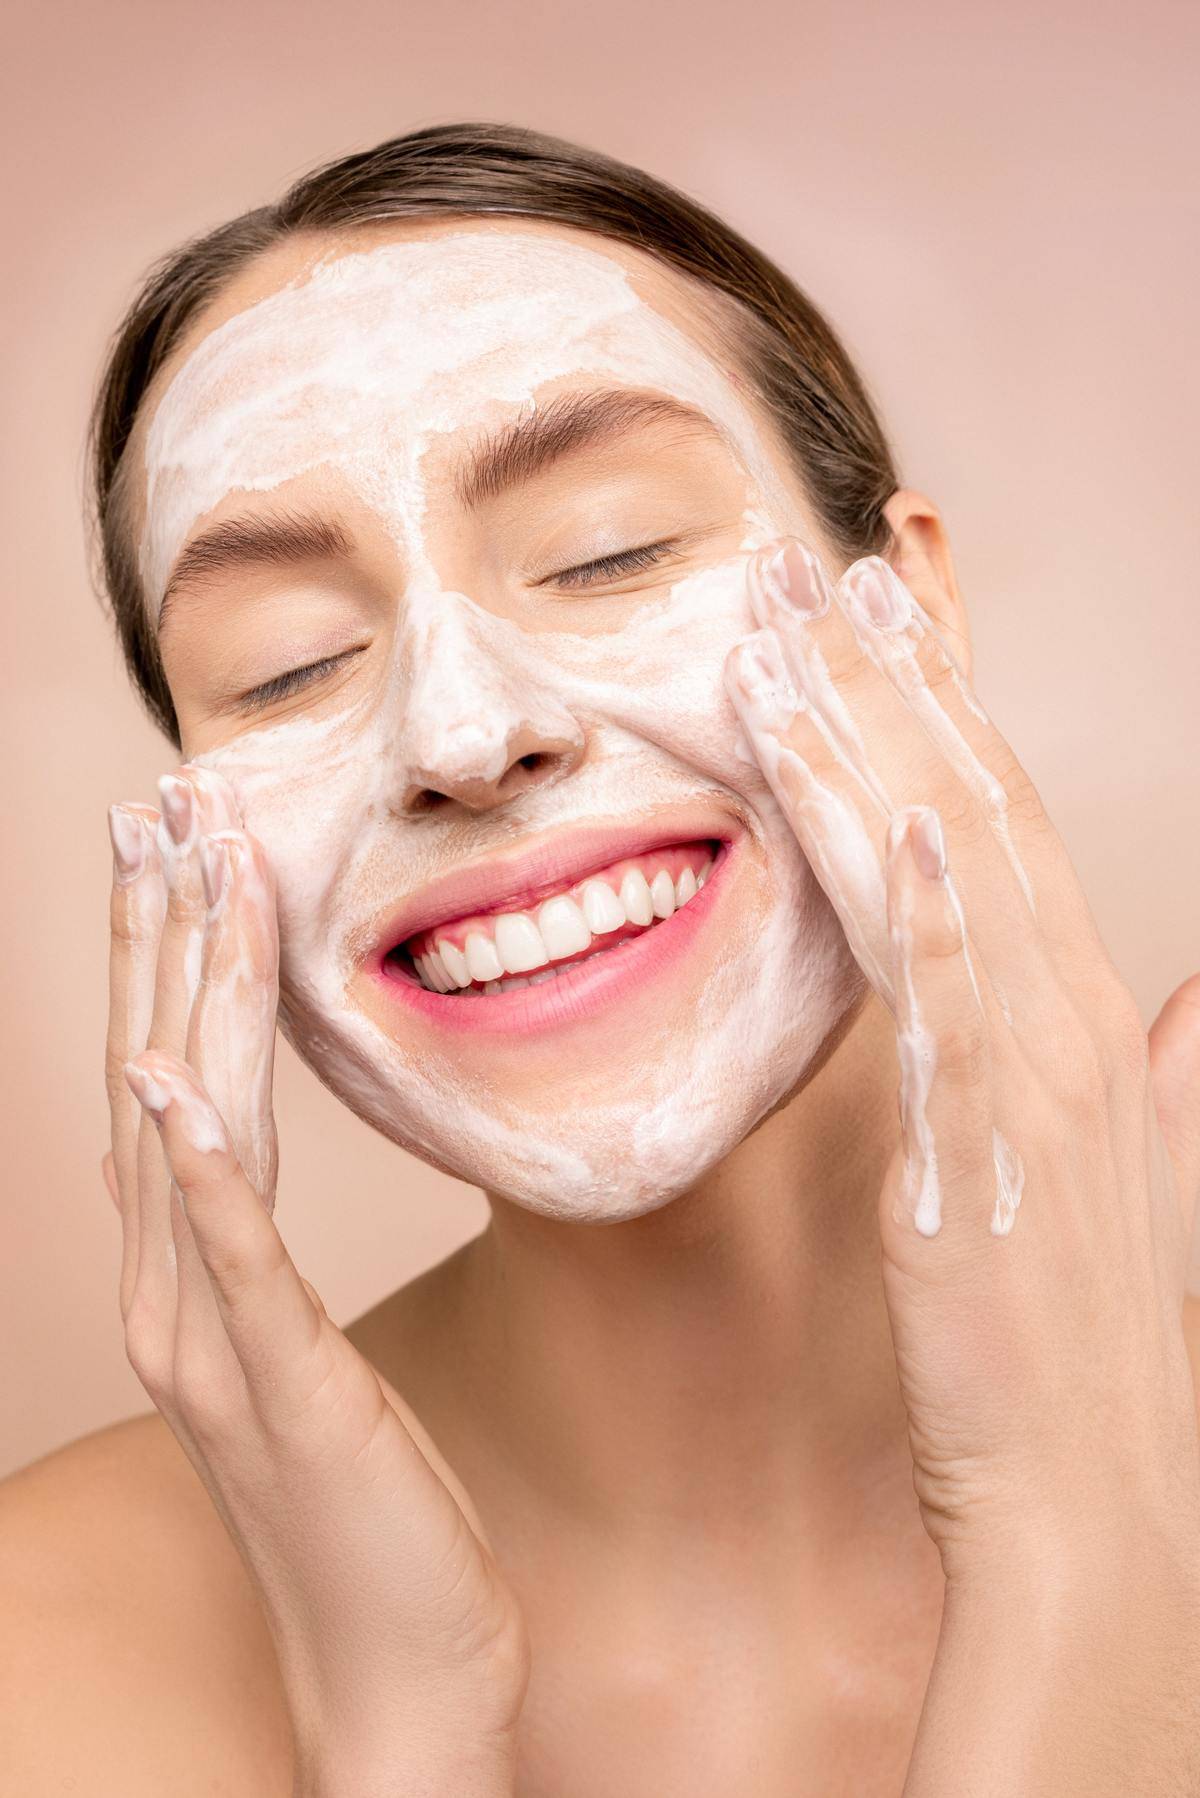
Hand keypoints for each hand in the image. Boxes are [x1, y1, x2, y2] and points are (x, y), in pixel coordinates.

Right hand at [105, 766, 527, 1796]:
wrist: (398, 1672)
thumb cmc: (374, 1506)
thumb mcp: (316, 1354)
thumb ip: (272, 1258)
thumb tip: (263, 1159)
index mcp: (193, 1281)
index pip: (172, 1083)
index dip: (169, 956)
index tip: (183, 840)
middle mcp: (174, 1302)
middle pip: (152, 1079)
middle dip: (157, 934)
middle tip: (160, 804)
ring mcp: (214, 1351)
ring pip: (180, 1138)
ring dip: (181, 998)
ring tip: (183, 875)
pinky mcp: (282, 1394)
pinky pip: (232, 1261)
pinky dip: (198, 1168)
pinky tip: (176, 1079)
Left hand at [726, 539, 1199, 1785]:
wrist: (1081, 1493)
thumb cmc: (1054, 1336)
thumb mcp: (1093, 1175)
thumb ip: (1135, 1070)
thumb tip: (1188, 997)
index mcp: (1076, 1011)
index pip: (994, 820)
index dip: (933, 707)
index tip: (866, 613)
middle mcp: (1069, 1011)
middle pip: (974, 804)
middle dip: (890, 678)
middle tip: (811, 564)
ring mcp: (1037, 1066)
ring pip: (952, 863)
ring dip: (874, 740)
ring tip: (793, 629)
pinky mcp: (990, 1136)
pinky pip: (955, 990)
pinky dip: (926, 890)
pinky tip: (891, 797)